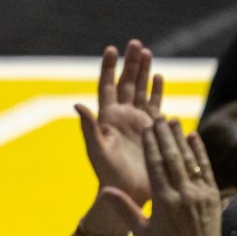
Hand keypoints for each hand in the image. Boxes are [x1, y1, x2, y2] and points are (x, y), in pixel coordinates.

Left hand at [76, 41, 165, 206]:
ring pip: (141, 90)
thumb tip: (77, 105)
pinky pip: (156, 106)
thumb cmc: (108, 175)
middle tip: (136, 43)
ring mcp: (138, 122)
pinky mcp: (153, 130)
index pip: (107, 86)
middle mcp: (122, 116)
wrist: (128, 192)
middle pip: (126, 83)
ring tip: (148, 52)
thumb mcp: (97, 151)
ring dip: (144, 72)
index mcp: (107, 118)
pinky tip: (160, 78)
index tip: (112, 49)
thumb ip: (89, 128)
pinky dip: (157, 91)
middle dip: (131, 63)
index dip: (108, 68)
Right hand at [98, 120, 226, 235]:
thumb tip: (104, 191)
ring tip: (173, 120)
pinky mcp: (213, 194)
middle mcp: (183, 195)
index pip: (155, 167)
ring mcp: (200, 193)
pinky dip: (199, 151)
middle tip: (158, 117)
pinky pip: (205, 167)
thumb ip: (124, 209)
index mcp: (164, 202)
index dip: (151, 145)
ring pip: (189, 160)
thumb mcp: (142, 231)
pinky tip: (193, 136)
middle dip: (165, 136)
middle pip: (173, 158)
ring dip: (181, 138)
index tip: (146, 129)